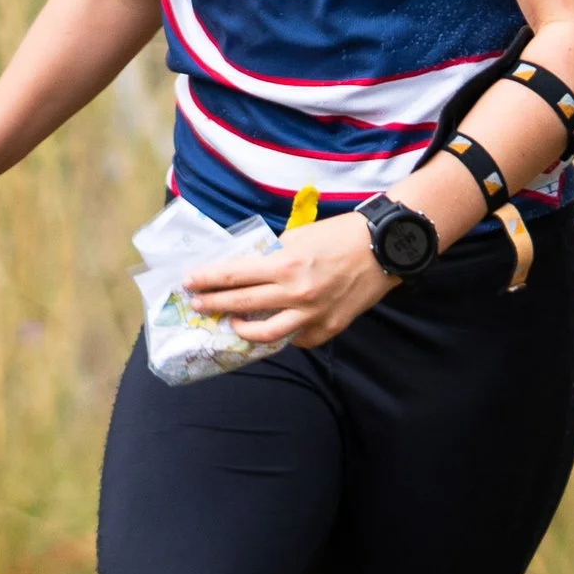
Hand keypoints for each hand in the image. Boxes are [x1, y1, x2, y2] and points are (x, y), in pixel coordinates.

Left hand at [186, 210, 391, 350]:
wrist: (384, 249)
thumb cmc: (341, 234)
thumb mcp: (300, 235)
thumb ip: (274, 254)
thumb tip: (249, 268)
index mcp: (285, 263)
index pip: (234, 275)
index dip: (207, 279)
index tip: (189, 282)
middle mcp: (295, 293)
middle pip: (241, 303)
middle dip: (213, 304)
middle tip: (196, 305)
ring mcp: (312, 315)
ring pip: (265, 334)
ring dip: (241, 328)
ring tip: (231, 322)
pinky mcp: (327, 329)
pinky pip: (296, 339)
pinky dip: (282, 333)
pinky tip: (273, 325)